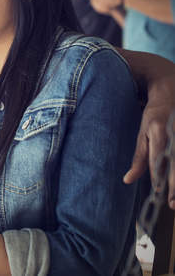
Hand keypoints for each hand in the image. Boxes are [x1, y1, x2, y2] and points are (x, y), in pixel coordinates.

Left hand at [124, 73, 174, 208]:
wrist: (171, 93)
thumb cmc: (154, 117)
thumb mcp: (142, 134)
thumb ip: (139, 159)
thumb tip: (127, 180)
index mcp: (159, 132)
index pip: (158, 158)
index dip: (159, 177)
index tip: (160, 194)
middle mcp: (173, 135)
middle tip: (172, 204)